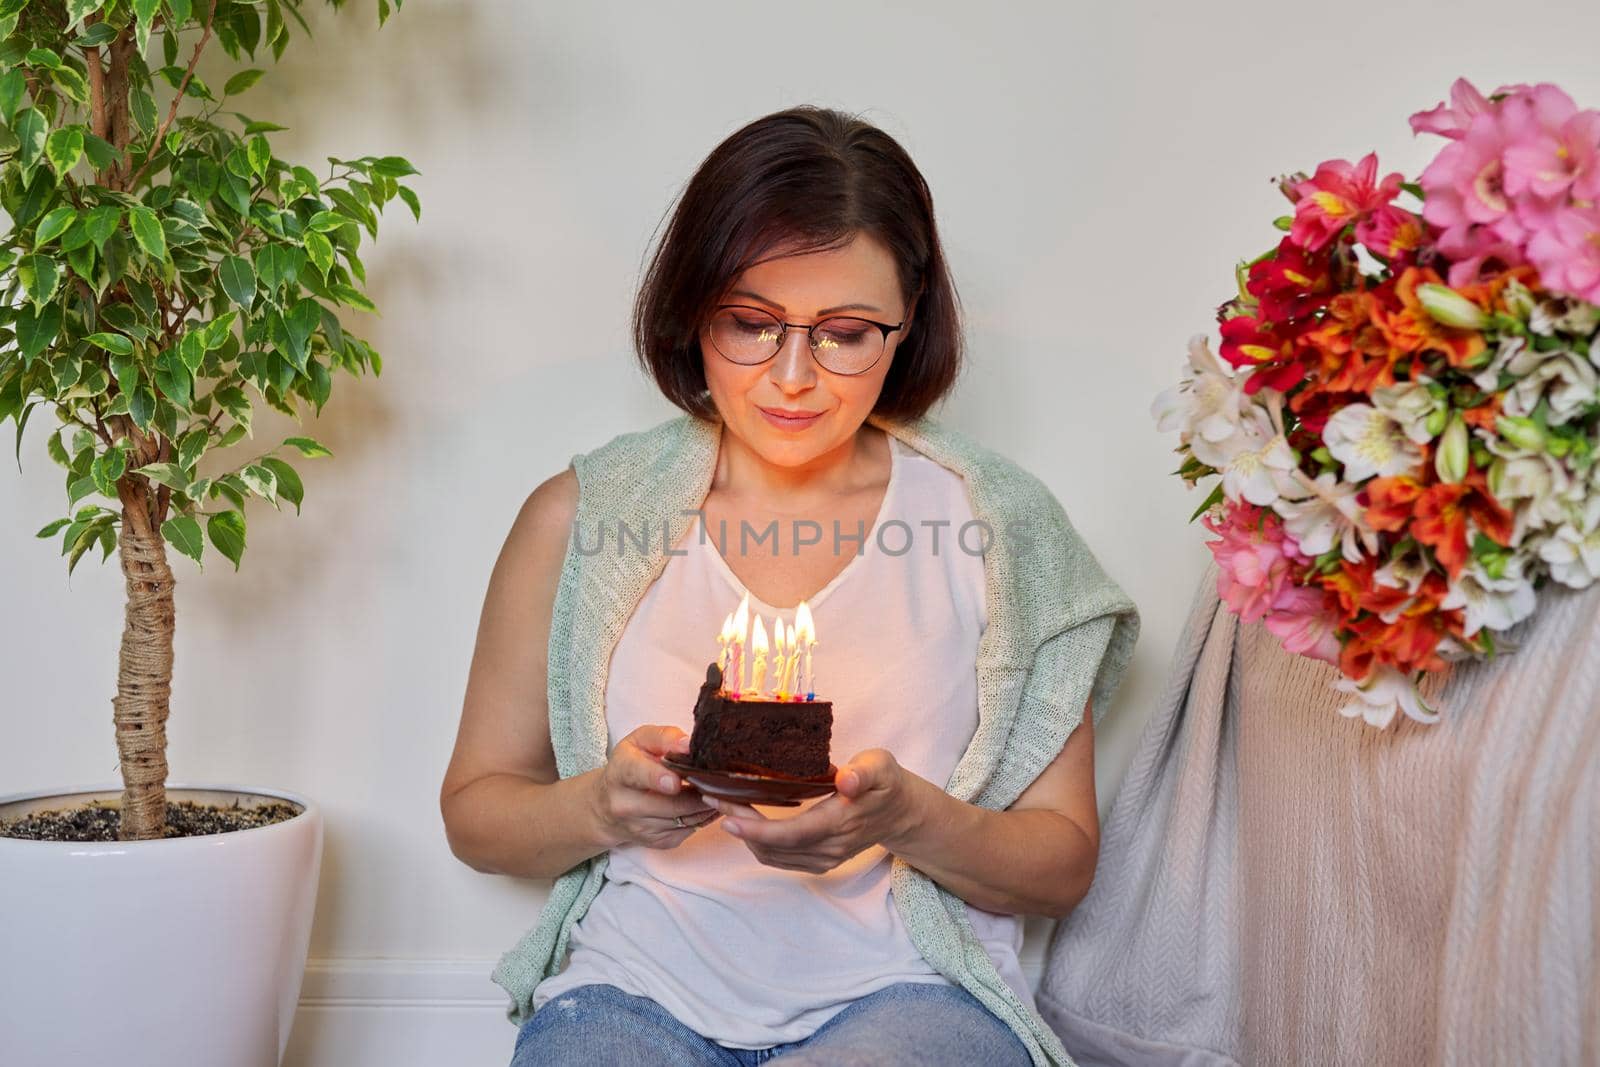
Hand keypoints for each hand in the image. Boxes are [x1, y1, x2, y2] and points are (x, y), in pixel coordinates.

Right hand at [594, 724, 720, 848]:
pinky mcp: (657, 842)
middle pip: (672, 804)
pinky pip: (690, 830)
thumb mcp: (640, 741)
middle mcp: (625, 805)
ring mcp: (640, 827)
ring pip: (686, 819)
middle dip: (699, 793)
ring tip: (714, 788)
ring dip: (705, 805)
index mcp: (620, 772)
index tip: (675, 781)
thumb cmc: (630, 766)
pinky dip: (703, 816)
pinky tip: (703, 803)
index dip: (657, 778)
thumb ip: (664, 737)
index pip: (637, 775)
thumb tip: (688, 745)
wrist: (606, 805)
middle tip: (718, 779)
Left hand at [705, 748, 914, 873]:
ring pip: (772, 856)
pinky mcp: (818, 860)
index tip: (726, 815)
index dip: (756, 828)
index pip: (790, 834)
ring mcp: (823, 858)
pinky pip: (779, 858)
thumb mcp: (881, 766)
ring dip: (745, 835)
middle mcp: (828, 848)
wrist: (901, 813)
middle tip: (712, 797)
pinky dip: (757, 842)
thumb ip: (864, 772)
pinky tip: (745, 820)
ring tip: (722, 805)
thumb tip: (846, 781)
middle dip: (740, 826)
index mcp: (839, 823)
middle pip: (773, 846)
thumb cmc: (887, 783)